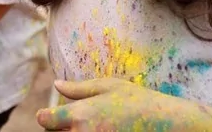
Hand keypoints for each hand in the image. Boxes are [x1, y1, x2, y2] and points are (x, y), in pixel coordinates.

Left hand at [37, 79, 175, 130]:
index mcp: (79, 115)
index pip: (45, 120)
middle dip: (60, 128)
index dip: (47, 116)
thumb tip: (56, 84)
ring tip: (93, 126)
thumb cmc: (138, 101)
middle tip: (79, 121)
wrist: (167, 125)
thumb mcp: (108, 87)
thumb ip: (79, 88)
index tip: (51, 114)